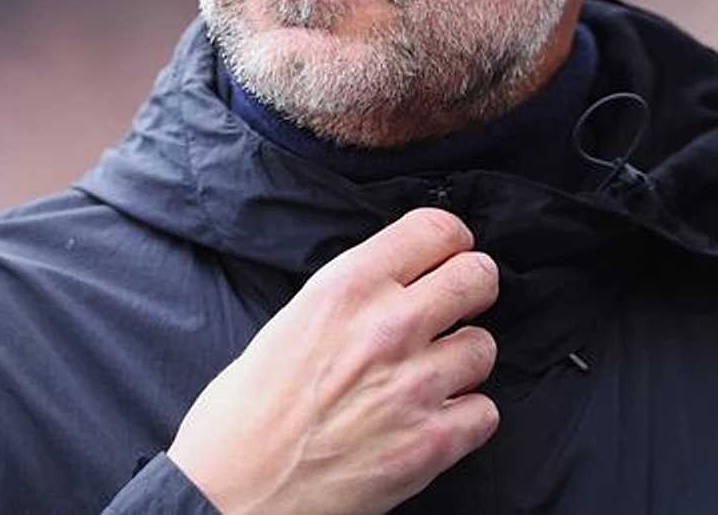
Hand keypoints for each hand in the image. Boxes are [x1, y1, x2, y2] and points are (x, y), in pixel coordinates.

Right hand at [166, 208, 499, 514]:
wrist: (232, 493)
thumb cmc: (244, 415)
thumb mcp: (291, 322)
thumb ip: (350, 298)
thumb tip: (396, 287)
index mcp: (346, 287)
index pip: (435, 229)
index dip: (451, 241)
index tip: (450, 253)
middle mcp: (388, 326)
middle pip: (477, 277)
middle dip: (473, 289)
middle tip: (460, 306)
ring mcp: (415, 385)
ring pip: (484, 347)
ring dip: (464, 360)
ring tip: (434, 374)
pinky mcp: (431, 443)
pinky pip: (485, 411)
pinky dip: (466, 417)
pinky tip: (435, 418)